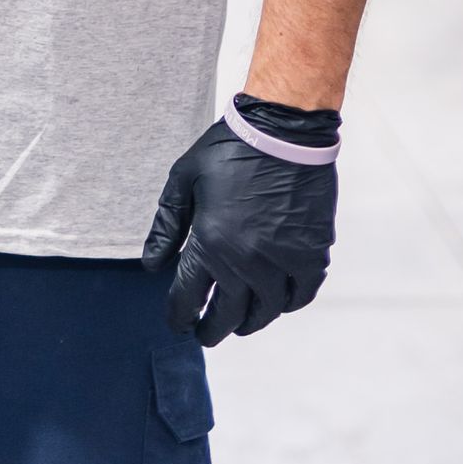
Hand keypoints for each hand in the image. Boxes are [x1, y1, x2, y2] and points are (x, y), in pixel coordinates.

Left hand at [140, 111, 336, 343]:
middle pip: (227, 315)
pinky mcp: (311, 252)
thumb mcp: (184, 179)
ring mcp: (282, 260)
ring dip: (250, 321)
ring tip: (241, 322)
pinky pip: (301, 294)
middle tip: (205, 334)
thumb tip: (151, 265)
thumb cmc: (229, 149)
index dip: (180, 317)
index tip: (178, 324)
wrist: (284, 130)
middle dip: (212, 330)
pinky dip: (288, 303)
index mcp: (210, 242)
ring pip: (265, 310)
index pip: (188, 299)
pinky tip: (279, 300)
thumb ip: (166, 225)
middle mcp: (246, 260)